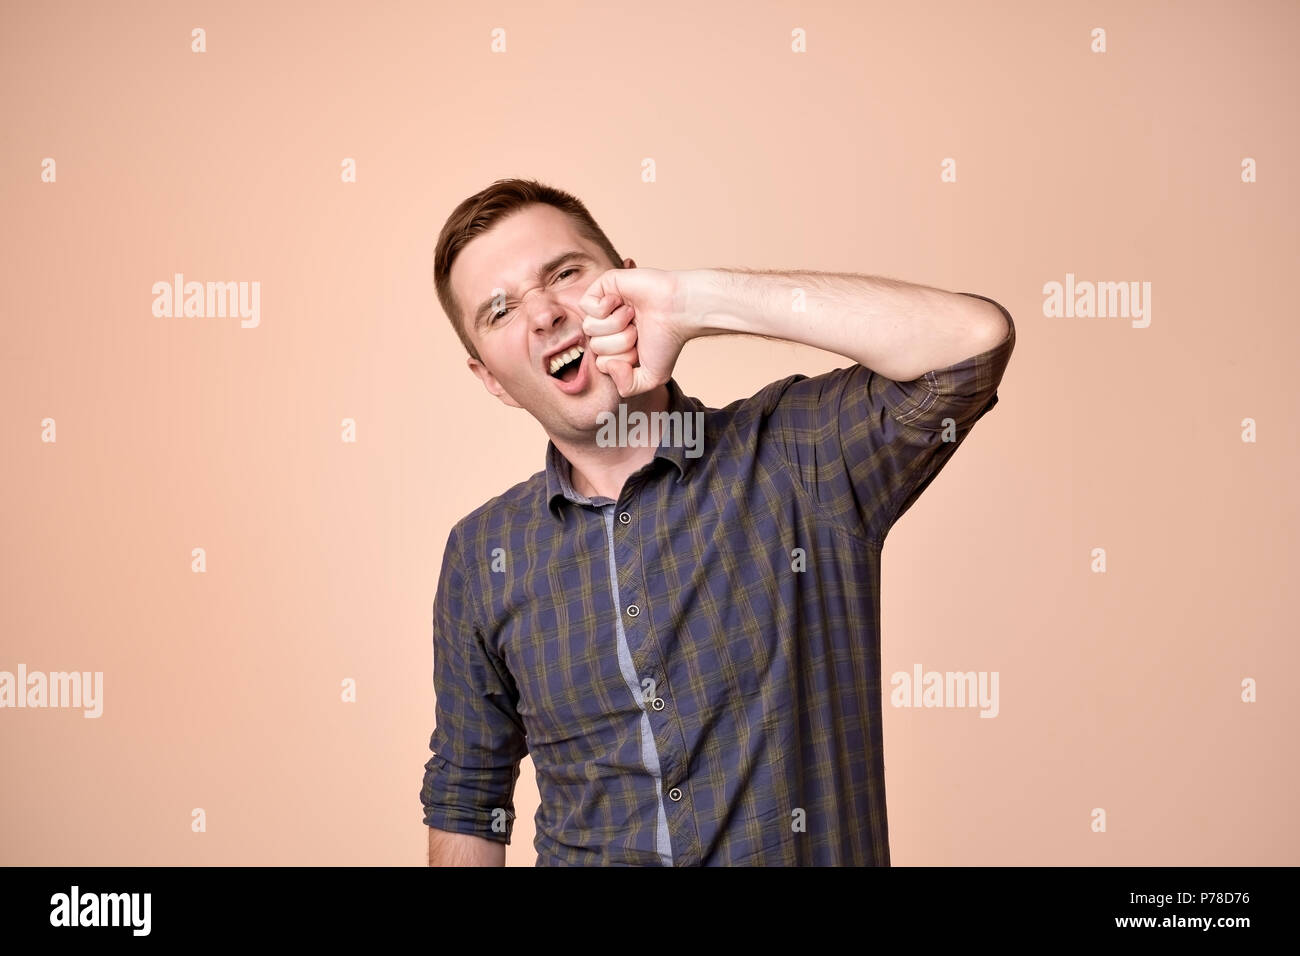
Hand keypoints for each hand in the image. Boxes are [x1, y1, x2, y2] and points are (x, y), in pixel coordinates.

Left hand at [578, 267, 689, 397]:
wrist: (680, 312)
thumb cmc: (668, 341)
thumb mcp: (651, 377)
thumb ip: (627, 386)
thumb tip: (608, 365)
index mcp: (616, 347)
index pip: (601, 363)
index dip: (622, 360)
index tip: (641, 348)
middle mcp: (608, 328)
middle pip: (595, 346)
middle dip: (621, 342)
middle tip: (639, 330)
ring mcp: (604, 307)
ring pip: (589, 328)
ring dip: (616, 325)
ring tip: (633, 316)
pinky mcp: (603, 287)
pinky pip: (586, 306)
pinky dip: (607, 309)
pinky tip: (624, 303)